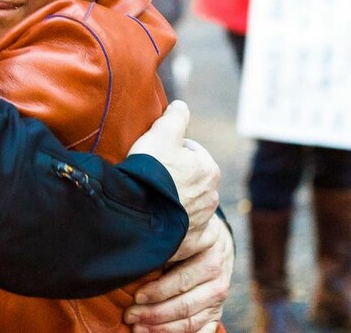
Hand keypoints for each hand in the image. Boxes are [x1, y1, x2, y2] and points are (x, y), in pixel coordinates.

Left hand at [124, 214, 233, 331]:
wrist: (216, 242)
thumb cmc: (188, 236)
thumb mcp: (179, 233)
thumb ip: (164, 249)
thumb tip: (136, 263)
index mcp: (207, 252)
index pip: (181, 277)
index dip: (157, 289)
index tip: (136, 295)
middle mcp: (216, 276)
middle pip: (183, 302)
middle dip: (154, 312)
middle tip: (130, 314)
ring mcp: (219, 296)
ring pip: (189, 320)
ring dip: (162, 328)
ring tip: (138, 327)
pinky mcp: (218, 312)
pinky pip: (201, 332)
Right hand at [128, 102, 219, 229]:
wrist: (139, 214)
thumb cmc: (151, 170)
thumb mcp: (162, 132)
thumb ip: (175, 117)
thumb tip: (181, 106)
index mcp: (209, 169)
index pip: (192, 152)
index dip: (171, 150)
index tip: (155, 155)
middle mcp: (212, 197)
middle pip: (191, 180)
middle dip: (176, 178)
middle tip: (151, 177)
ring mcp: (202, 223)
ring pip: (189, 206)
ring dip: (175, 202)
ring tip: (151, 199)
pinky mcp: (191, 244)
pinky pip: (187, 234)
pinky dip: (178, 229)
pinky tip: (161, 223)